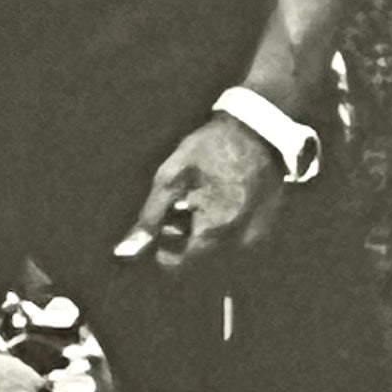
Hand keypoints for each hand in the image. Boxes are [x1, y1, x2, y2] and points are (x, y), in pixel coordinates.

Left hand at [111, 110, 288, 269]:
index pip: (181, 263)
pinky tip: (219, 196)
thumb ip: (149, 218)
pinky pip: (236, 235)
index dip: (167, 245)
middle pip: (200, 253)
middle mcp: (241, 240)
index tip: (165, 222)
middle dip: (185, 233)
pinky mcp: (267, 224)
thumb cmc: (210, 149)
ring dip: (204, 228)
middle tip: (183, 202)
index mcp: (216, 230)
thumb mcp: (170, 179)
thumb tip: (125, 252)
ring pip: (218, 244)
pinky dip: (222, 222)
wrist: (258, 128)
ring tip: (202, 196)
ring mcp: (258, 233)